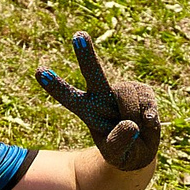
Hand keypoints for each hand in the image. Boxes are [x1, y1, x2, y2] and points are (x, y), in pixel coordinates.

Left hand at [36, 33, 159, 170]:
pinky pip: (146, 100)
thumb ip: (119, 142)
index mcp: (86, 110)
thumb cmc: (121, 152)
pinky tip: (147, 122)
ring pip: (127, 96)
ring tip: (135, 130)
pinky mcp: (141, 90)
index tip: (40, 72)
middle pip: (93, 72)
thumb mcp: (116, 155)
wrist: (140, 150)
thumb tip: (130, 124)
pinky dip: (149, 115)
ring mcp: (122, 91)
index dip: (56, 85)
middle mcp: (102, 95)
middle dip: (86, 54)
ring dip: (133, 116)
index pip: (69, 97)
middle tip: (78, 35)